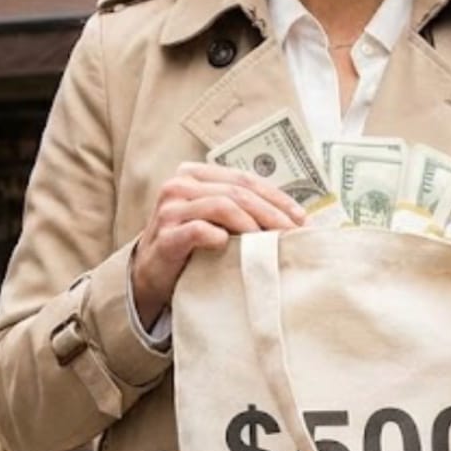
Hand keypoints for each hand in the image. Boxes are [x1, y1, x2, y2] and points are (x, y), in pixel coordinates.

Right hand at [129, 163, 304, 329]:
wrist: (150, 276)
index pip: (243, 178)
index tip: (300, 218)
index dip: (276, 196)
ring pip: (222, 206)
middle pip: (236, 192)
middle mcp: (179, 185)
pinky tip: (232, 247)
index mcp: (194, 174)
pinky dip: (220, 237)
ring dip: (252, 225)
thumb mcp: (213, 219)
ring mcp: (170, 209)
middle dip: (271, 213)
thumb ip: (239, 208)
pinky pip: (199, 230)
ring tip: (270, 244)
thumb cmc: (189, 246)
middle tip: (292, 234)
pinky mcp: (165, 236)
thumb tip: (292, 216)